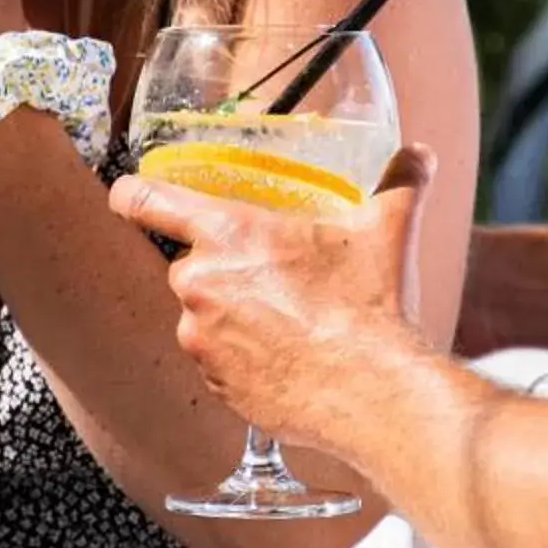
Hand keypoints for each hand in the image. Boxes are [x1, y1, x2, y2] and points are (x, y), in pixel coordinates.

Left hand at [108, 146, 435, 453]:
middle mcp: (201, 283)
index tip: (129, 193)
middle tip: (273, 275)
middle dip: (225, 267)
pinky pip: (218, 359)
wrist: (371, 392)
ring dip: (234, 313)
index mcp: (228, 233)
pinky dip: (242, 356)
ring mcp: (201, 339)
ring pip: (204, 314)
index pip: (148, 200)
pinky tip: (286, 356)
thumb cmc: (368, 306)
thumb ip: (399, 183)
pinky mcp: (215, 383)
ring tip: (289, 321)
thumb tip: (418, 156)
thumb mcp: (385, 230)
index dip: (132, 192)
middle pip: (191, 263)